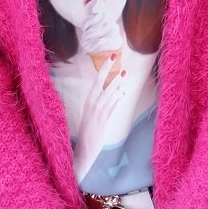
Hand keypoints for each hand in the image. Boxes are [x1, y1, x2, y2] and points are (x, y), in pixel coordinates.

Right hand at [73, 54, 129, 178]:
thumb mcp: (91, 114)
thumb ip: (100, 103)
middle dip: (109, 70)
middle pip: (101, 83)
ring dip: (116, 83)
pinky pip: (111, 107)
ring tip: (124, 73)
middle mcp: (92, 105)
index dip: (103, 69)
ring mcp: (97, 113)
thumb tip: (114, 91)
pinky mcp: (103, 121)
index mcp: (87, 102)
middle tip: (116, 58)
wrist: (83, 151)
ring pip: (108, 94)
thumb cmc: (88, 132)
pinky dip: (117, 98)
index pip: (96, 81)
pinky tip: (122, 92)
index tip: (110, 58)